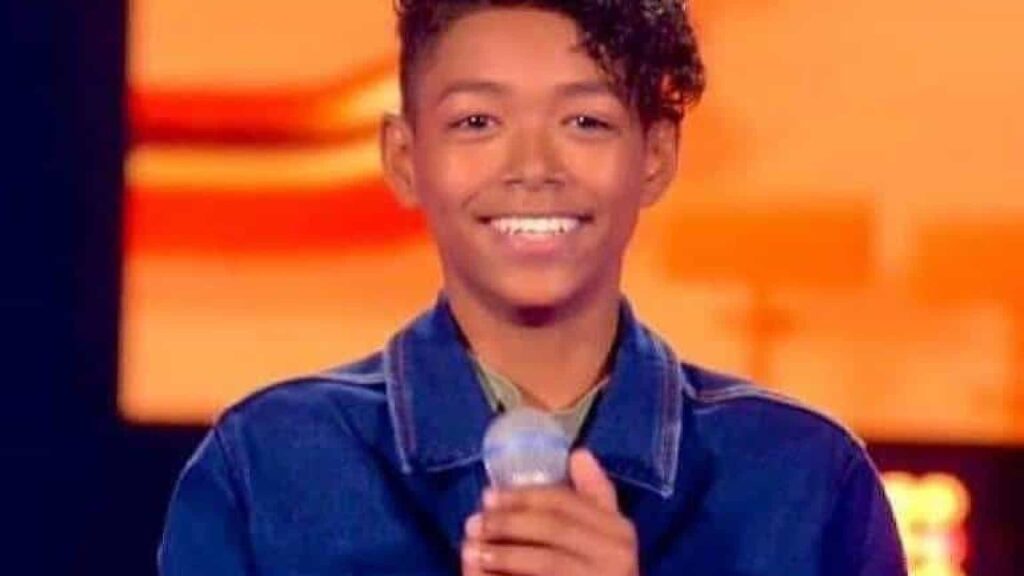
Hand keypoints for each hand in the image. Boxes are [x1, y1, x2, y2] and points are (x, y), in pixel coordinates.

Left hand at [462, 449, 638, 575]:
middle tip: (472, 524)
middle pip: (551, 529)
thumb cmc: (600, 572)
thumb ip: (593, 495)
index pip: (564, 502)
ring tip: (471, 551)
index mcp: (619, 530)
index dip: (522, 496)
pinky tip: (482, 573)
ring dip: (503, 554)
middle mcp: (617, 556)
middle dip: (507, 523)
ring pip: (546, 562)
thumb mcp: (604, 534)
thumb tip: (579, 454)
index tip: (488, 495)